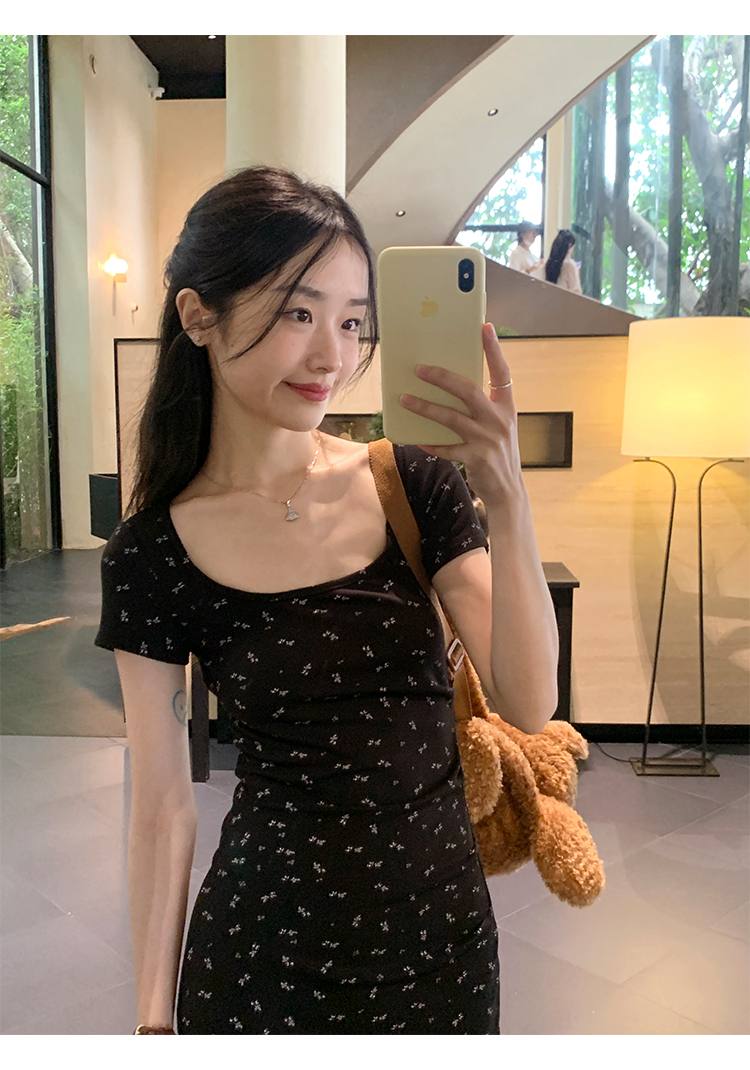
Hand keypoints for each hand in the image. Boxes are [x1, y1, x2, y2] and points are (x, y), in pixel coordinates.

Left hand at [398, 322, 523, 507]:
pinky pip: (446, 448)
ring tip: (405, 399)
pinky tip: (417, 439)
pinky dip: (431, 443)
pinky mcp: (475, 458)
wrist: (508, 490)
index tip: (485, 328)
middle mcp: (499, 421)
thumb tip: (450, 389)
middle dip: (442, 378)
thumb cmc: (498, 453)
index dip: (494, 350)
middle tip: (420, 369)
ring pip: (451, 418)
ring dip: (425, 407)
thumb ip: (482, 409)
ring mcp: (487, 440)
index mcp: (506, 408)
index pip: (502, 373)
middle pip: (468, 391)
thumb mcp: (498, 427)